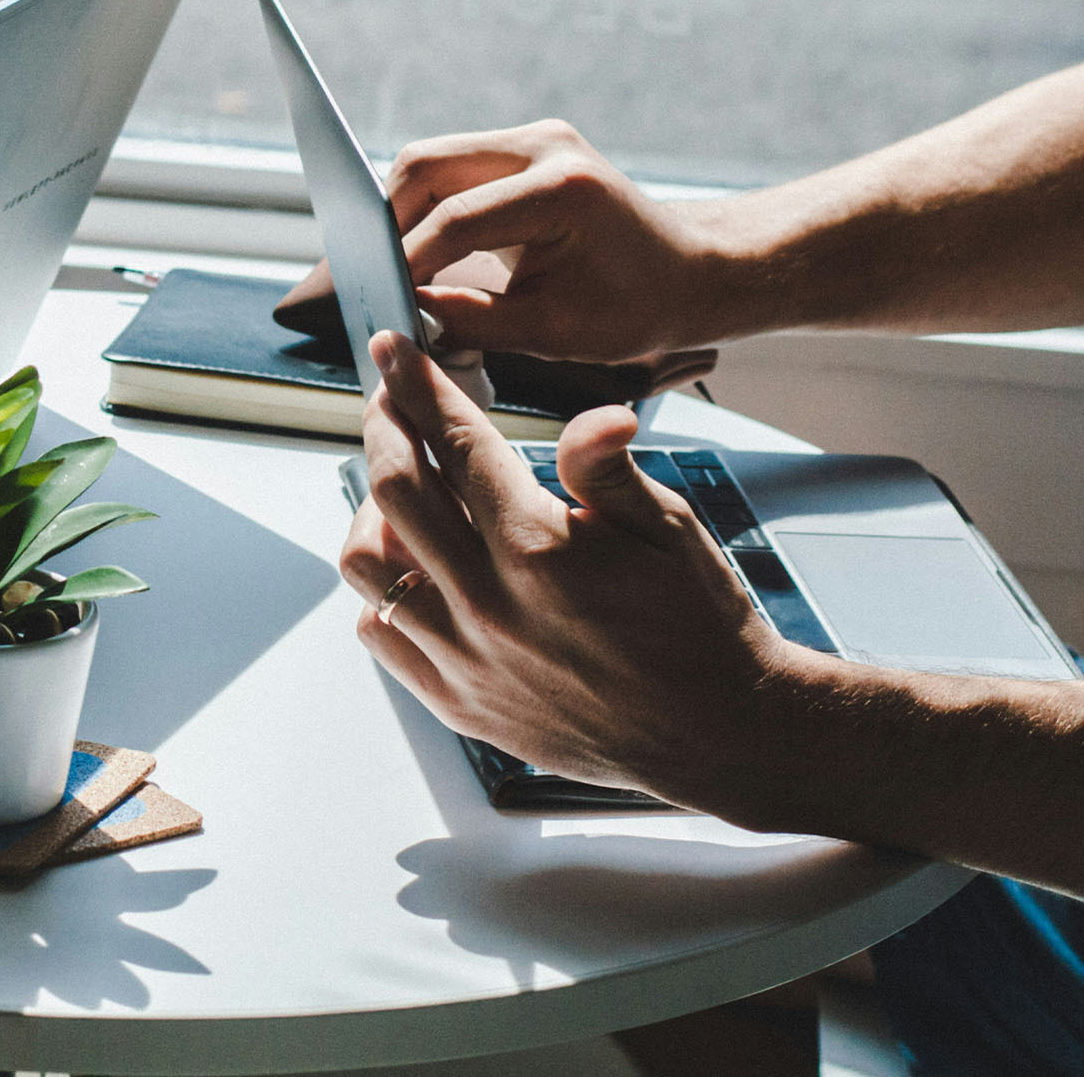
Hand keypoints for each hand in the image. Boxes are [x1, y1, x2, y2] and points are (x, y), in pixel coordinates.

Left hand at [338, 331, 800, 805]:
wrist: (716, 733)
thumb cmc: (700, 624)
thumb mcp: (669, 529)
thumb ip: (608, 468)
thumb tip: (594, 413)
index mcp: (539, 549)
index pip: (455, 443)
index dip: (418, 386)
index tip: (394, 350)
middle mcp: (489, 604)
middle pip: (393, 491)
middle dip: (384, 428)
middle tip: (390, 403)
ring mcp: (466, 658)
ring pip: (368, 565)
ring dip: (372, 512)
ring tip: (402, 489)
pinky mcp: (458, 702)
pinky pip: (381, 633)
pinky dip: (382, 591)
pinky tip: (416, 568)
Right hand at [387, 121, 754, 362]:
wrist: (691, 271)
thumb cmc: (639, 306)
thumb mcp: (555, 331)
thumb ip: (473, 322)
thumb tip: (406, 318)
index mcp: (561, 188)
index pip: (454, 219)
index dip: (407, 264)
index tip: (381, 303)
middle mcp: (544, 146)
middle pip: (425, 166)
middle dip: (388, 224)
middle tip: (374, 279)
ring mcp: (534, 140)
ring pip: (431, 162)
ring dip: (404, 213)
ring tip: (395, 269)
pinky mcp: (525, 150)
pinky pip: (453, 169)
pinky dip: (428, 208)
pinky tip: (422, 252)